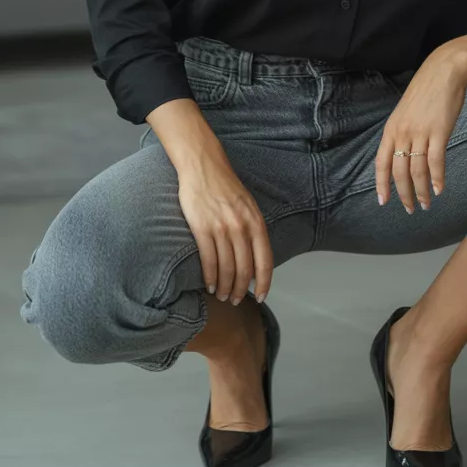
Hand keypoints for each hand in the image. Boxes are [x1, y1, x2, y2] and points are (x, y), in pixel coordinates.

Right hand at [176, 143, 273, 304]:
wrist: (203, 166)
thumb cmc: (226, 187)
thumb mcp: (248, 206)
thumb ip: (253, 231)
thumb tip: (256, 259)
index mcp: (256, 222)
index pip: (265, 260)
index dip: (264, 282)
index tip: (262, 296)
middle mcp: (241, 227)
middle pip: (244, 269)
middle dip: (241, 290)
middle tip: (237, 300)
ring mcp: (221, 228)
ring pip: (227, 268)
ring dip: (225, 287)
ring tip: (223, 295)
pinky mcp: (202, 228)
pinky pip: (209, 260)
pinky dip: (211, 277)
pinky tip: (210, 285)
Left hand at [374, 44, 466, 211]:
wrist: (444, 72)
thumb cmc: (426, 92)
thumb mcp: (406, 112)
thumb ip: (403, 133)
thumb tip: (404, 156)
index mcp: (391, 129)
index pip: (381, 163)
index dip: (381, 184)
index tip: (384, 201)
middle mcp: (402, 133)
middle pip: (399, 171)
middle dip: (404, 194)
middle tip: (410, 209)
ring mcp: (420, 132)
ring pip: (417, 171)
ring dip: (421, 191)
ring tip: (426, 204)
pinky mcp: (438, 131)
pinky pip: (435, 161)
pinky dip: (437, 179)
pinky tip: (439, 190)